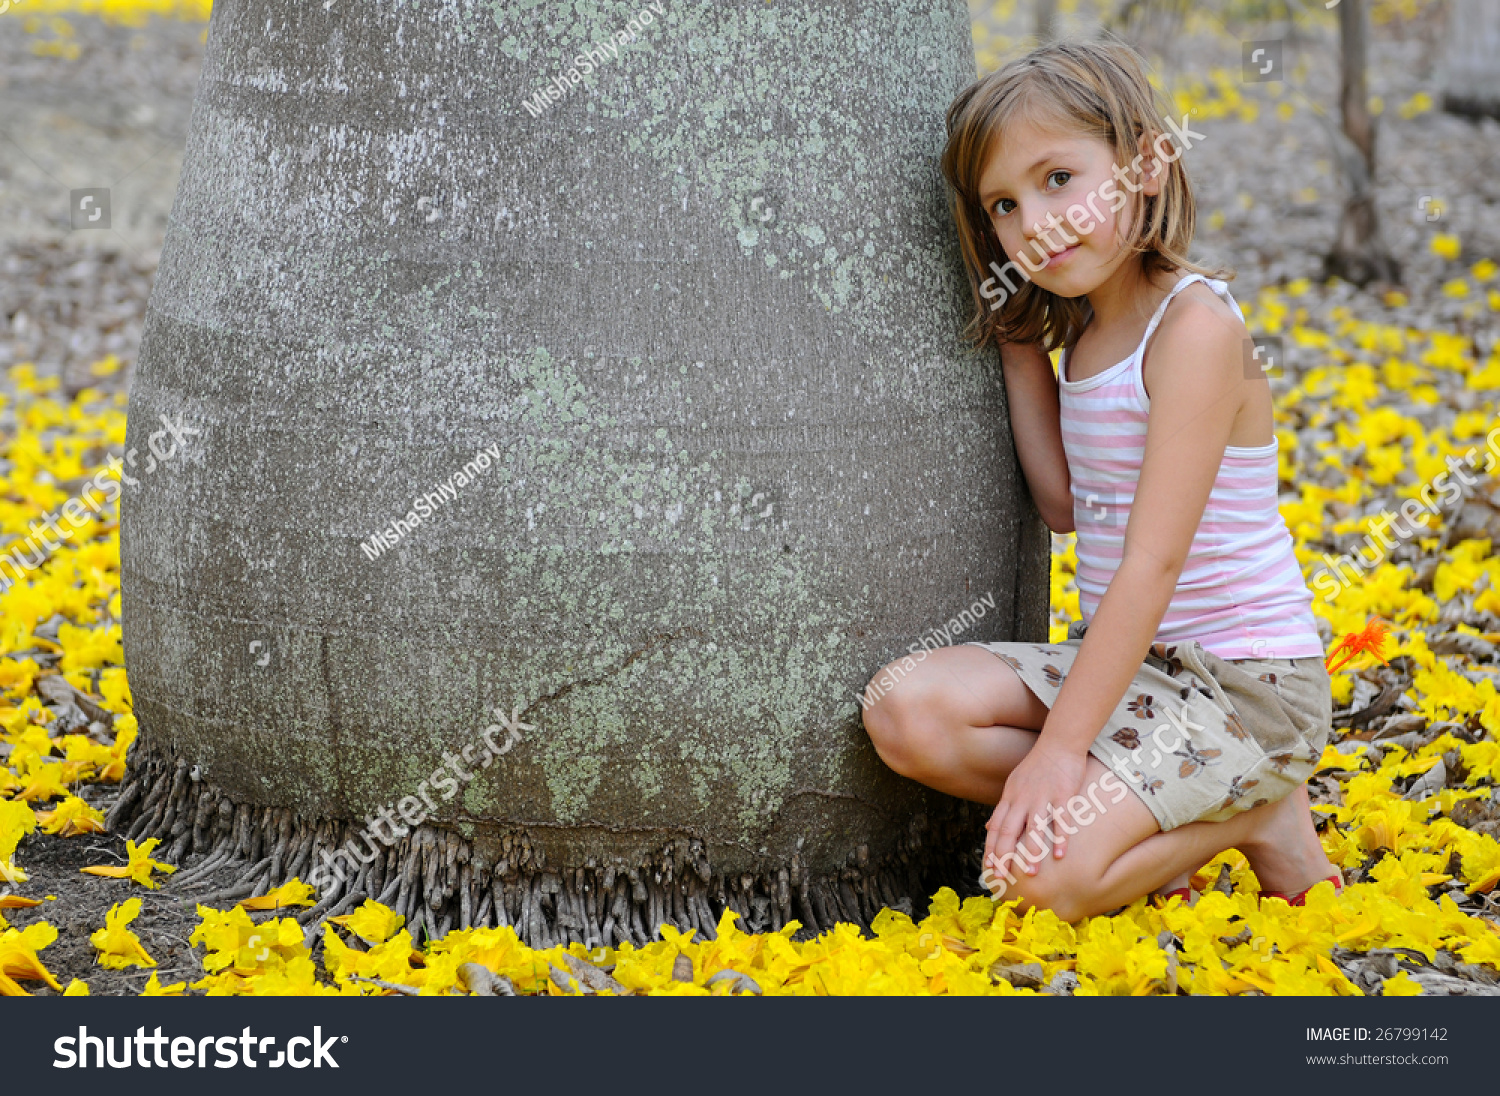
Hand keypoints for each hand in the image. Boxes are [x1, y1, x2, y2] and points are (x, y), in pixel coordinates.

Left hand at [983, 740, 1086, 890]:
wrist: (1058, 744)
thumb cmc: (1037, 767)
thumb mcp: (1013, 786)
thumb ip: (1002, 808)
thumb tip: (987, 828)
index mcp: (1010, 798)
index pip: (995, 827)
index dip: (991, 848)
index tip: (989, 867)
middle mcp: (1022, 799)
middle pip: (1008, 830)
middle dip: (1004, 855)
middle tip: (1002, 876)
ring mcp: (1042, 797)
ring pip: (1033, 828)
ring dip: (1030, 852)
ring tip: (1030, 873)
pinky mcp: (1062, 794)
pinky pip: (1060, 819)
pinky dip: (1060, 838)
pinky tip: (1060, 855)